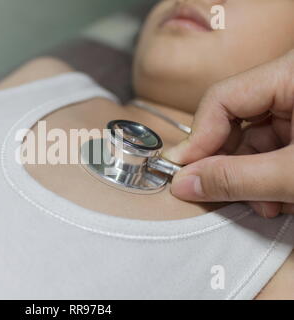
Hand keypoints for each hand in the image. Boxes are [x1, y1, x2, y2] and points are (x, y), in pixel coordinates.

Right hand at [163, 50, 293, 217]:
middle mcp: (291, 82)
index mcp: (293, 73)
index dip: (198, 139)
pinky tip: (279, 196)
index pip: (222, 98)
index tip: (183, 172)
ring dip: (251, 178)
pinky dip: (269, 175)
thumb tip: (182, 183)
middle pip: (234, 121)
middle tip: (220, 194)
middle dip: (228, 166)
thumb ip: (237, 179)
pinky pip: (272, 146)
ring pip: (253, 139)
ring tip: (266, 204)